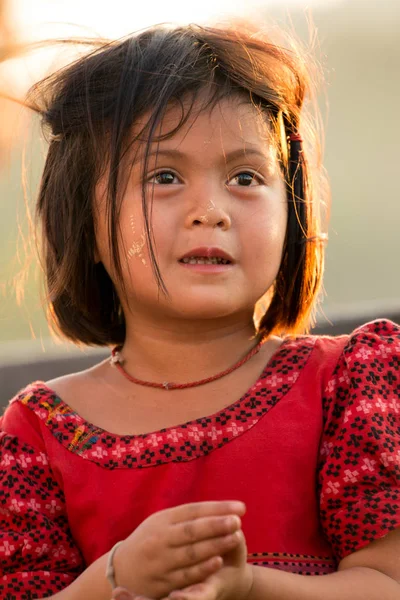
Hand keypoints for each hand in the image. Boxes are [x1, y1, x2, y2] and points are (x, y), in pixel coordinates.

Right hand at [113, 501, 245, 598]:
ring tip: (235, 538)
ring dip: (215, 545)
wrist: (121, 571)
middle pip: (192, 530)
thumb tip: (220, 510)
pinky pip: (185, 575)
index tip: (240, 507)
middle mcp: (160, 538)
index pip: (194, 510)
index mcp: (163, 519)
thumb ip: (186, 518)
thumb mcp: (162, 523)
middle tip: (238, 520)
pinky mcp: (162, 582)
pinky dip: (202, 568)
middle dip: (217, 524)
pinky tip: (218, 561)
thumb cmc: (150, 541)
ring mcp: (160, 561)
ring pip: (191, 553)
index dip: (218, 508)